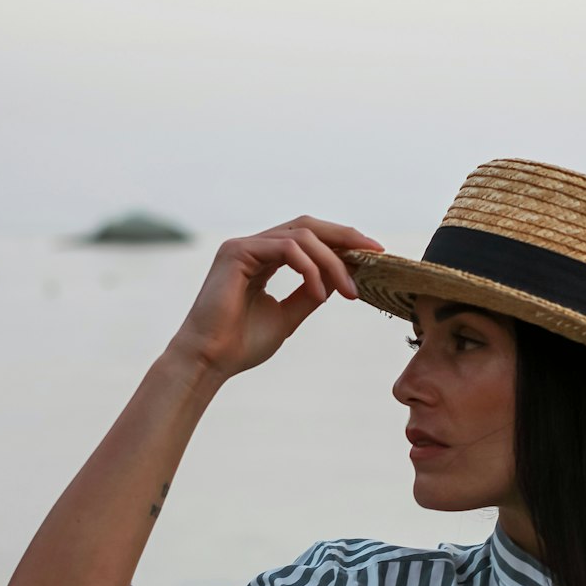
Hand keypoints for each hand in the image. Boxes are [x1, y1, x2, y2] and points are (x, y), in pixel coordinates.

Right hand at [168, 216, 384, 380]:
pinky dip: (311, 269)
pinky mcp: (237, 252)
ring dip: (333, 261)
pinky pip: (287, 248)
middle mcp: (252, 246)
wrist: (210, 360)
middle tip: (375, 254)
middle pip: (308, 225)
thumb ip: (310, 293)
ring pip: (302, 235)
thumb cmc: (241, 344)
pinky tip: (320, 294)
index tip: (373, 258)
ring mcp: (243, 245)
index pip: (308, 238)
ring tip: (350, 291)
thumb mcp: (287, 316)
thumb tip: (340, 278)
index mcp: (263, 258)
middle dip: (346, 236)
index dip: (342, 242)